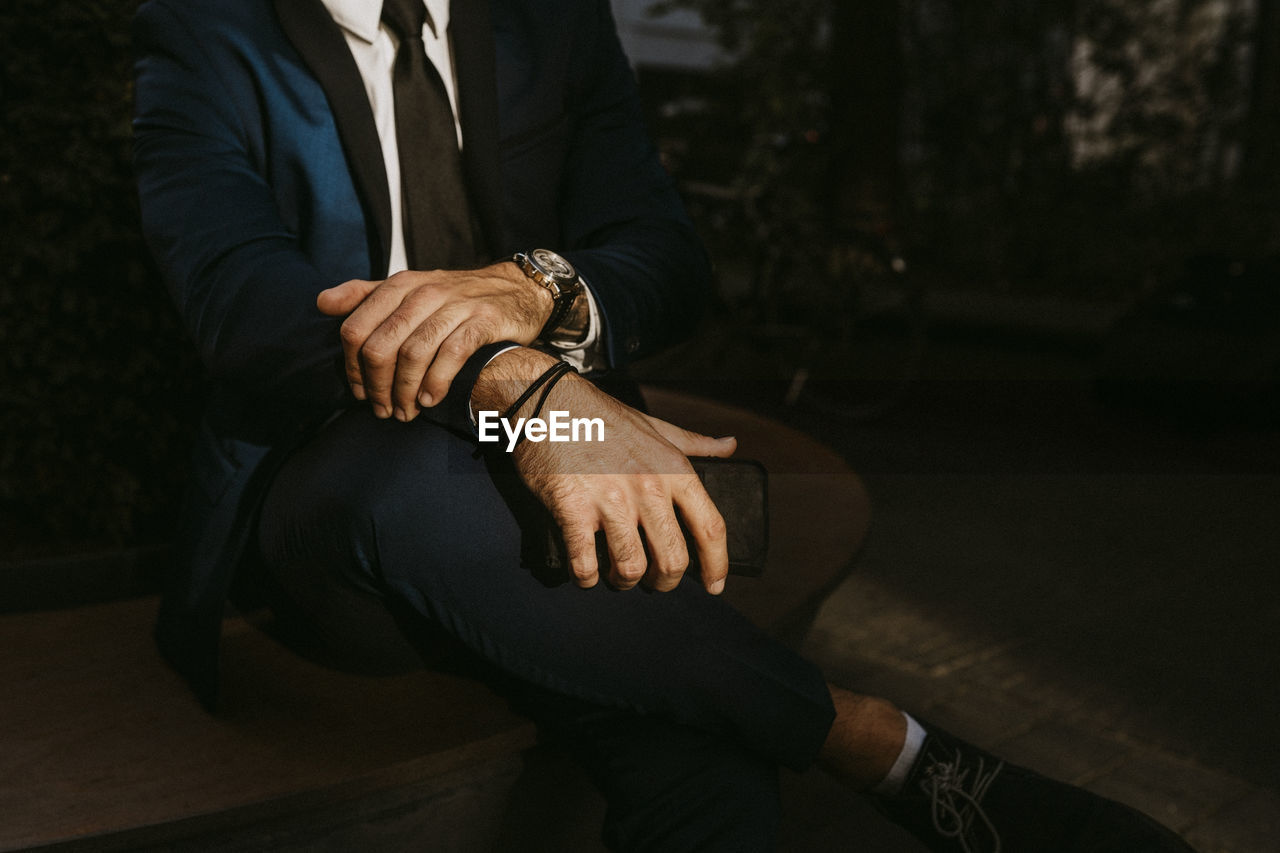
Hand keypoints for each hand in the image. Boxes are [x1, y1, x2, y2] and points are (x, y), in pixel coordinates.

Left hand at [316, 262, 551, 419]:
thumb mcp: (410, 288)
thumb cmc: (457, 297)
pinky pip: (452, 353)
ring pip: (414, 353)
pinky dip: (437, 381)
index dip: (353, 368)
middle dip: (378, 387)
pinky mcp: (484, 320)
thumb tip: (321, 302)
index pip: (356, 329)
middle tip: (384, 410)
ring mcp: (455, 305)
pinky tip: (431, 399)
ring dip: (406, 391)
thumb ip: (365, 295)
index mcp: (400, 285)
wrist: (517, 288)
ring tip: (407, 412)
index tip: (361, 393)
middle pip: (381, 346)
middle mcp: (424, 292)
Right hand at [475, 348, 737, 594]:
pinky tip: (586, 574)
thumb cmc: (603, 416)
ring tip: (617, 577)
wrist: (548, 400)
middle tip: (655, 583)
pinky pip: (585, 563)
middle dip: (666, 582)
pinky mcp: (573, 508)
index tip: (715, 585)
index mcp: (674, 469)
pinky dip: (586, 578)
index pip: (711, 527)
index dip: (718, 565)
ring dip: (624, 582)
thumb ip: (695, 442)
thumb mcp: (657, 426)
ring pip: (630, 567)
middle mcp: (648, 487)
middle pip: (673, 559)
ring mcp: (610, 500)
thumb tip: (731, 445)